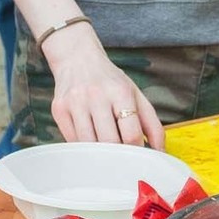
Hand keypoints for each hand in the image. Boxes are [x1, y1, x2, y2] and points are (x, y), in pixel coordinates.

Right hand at [44, 27, 165, 148]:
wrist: (77, 58)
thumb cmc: (110, 81)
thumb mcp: (136, 95)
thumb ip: (152, 124)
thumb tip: (160, 153)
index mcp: (120, 91)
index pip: (131, 133)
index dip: (137, 151)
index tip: (137, 157)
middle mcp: (96, 95)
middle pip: (109, 142)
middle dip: (118, 156)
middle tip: (122, 159)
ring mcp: (75, 102)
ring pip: (89, 144)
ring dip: (99, 154)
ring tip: (106, 151)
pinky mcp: (59, 109)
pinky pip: (73, 141)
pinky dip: (84, 147)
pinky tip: (90, 140)